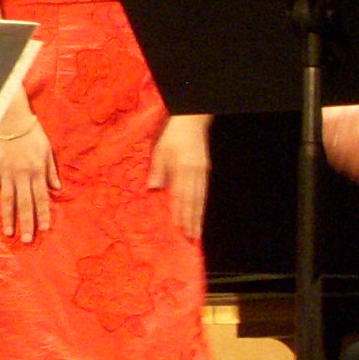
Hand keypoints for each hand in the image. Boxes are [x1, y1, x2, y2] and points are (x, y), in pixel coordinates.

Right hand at [0, 115, 57, 241]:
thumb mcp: (46, 149)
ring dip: (9, 217)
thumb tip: (57, 188)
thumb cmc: (30, 133)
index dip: (43, 214)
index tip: (44, 229)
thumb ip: (51, 170)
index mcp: (37, 171)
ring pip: (8, 199)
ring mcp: (6, 173)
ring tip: (9, 233)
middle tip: (27, 240)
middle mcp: (23, 175)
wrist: (10, 119)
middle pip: (25, 203)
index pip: (42, 197)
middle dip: (27, 222)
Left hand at [148, 114, 208, 238]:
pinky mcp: (205, 169)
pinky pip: (204, 192)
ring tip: (198, 232)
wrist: (193, 120)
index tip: (180, 229)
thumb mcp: (160, 149)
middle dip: (192, 222)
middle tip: (192, 239)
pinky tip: (200, 213)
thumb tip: (153, 189)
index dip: (181, 214)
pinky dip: (201, 205)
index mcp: (183, 169)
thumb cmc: (173, 134)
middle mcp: (195, 173)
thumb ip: (158, 169)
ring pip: (201, 199)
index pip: (181, 197)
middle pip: (194, 202)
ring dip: (199, 217)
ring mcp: (202, 172)